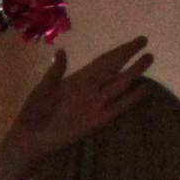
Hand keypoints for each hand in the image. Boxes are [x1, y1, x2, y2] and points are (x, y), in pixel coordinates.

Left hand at [0, 38, 151, 179]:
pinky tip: (145, 89)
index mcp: (77, 80)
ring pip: (120, 84)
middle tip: (144, 41)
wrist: (30, 139)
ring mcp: (96, 104)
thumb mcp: (42, 90)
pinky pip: (119, 107)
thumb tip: (61, 51)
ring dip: (134, 72)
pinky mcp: (99, 120)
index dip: (117, 51)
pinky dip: (132, 98)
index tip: (134, 41)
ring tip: (149, 58)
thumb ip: (55, 72)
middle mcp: (90, 89)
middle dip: (128, 55)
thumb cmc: (33, 114)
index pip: (102, 61)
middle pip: (114, 68)